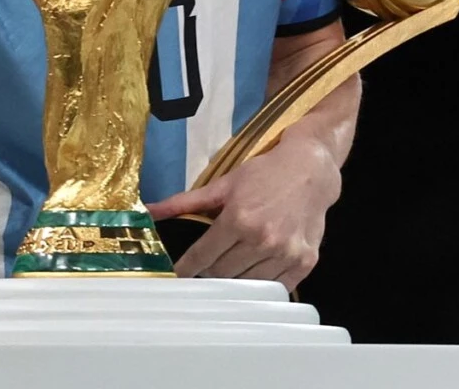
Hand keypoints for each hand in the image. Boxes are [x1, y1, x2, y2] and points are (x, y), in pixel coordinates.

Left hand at [146, 136, 340, 290]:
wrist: (309, 170)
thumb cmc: (263, 174)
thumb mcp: (223, 184)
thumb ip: (185, 202)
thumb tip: (149, 210)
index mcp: (237, 219)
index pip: (202, 256)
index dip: (187, 267)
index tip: (178, 275)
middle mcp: (261, 240)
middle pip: (222, 274)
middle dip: (210, 271)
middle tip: (208, 264)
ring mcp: (284, 254)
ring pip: (247, 285)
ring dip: (235, 279)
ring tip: (231, 266)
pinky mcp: (304, 264)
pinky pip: (275, 288)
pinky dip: (262, 283)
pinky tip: (256, 270)